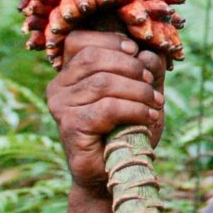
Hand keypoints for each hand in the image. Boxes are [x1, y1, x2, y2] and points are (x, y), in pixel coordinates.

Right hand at [46, 31, 166, 193]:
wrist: (116, 172)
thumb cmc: (127, 129)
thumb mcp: (141, 92)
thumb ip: (145, 68)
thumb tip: (148, 52)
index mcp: (69, 74)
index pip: (79, 40)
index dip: (110, 41)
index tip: (135, 52)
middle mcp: (58, 88)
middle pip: (93, 58)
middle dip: (131, 67)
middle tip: (151, 83)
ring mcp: (61, 107)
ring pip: (102, 82)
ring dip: (137, 91)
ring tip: (154, 104)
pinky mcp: (70, 127)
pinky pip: (107, 108)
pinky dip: (135, 109)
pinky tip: (149, 117)